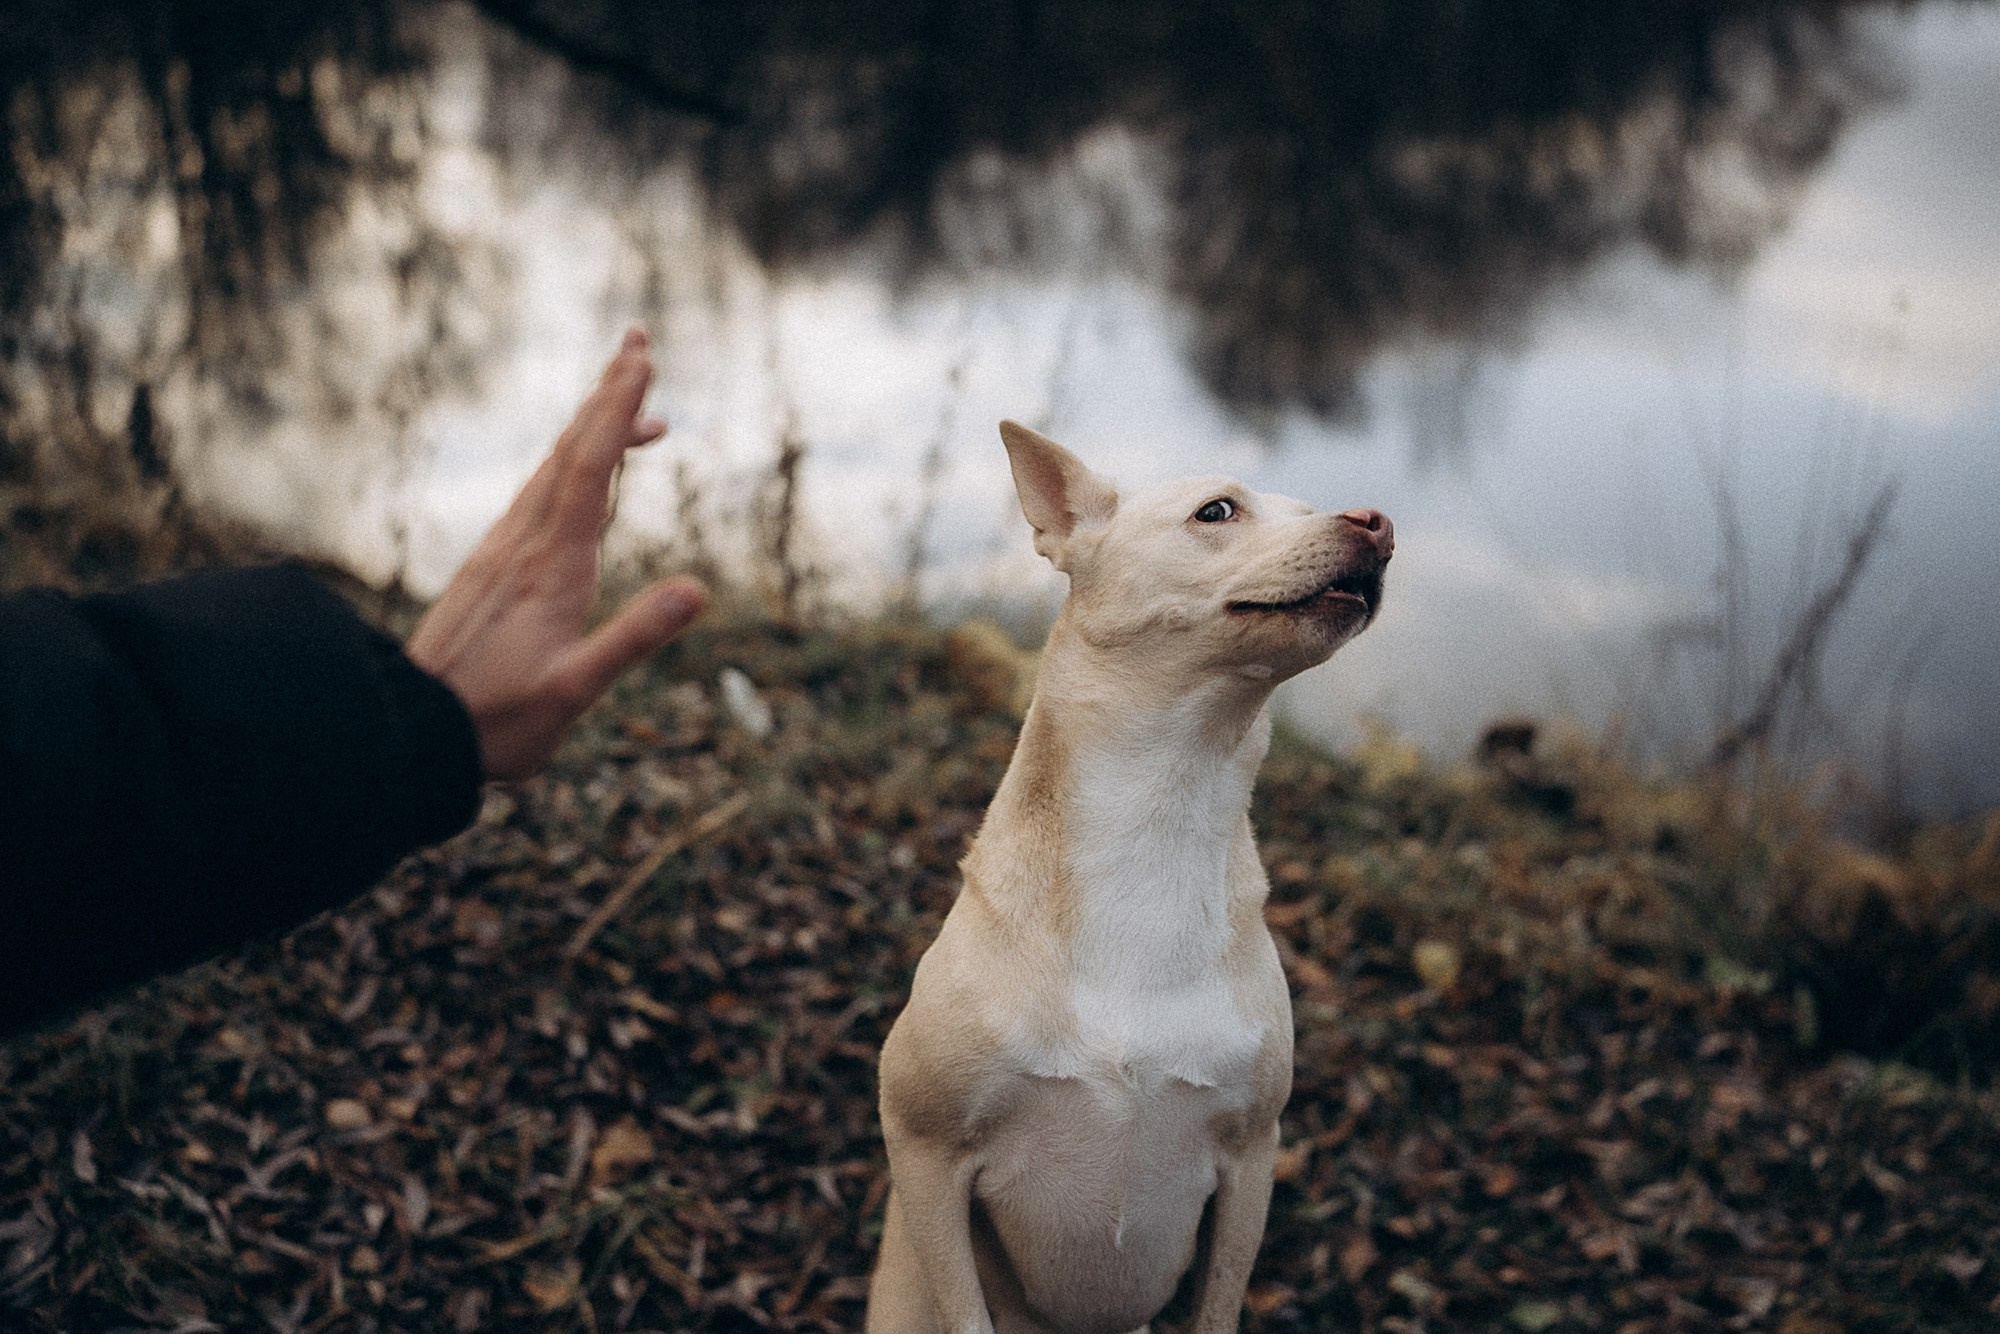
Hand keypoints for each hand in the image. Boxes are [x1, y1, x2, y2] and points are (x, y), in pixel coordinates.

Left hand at [406, 329, 704, 779]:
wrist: (410, 731)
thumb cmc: (497, 721)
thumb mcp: (574, 691)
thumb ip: (633, 637)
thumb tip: (698, 590)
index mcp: (552, 564)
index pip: (590, 468)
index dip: (616, 410)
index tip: (641, 359)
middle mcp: (525, 544)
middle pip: (570, 451)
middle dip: (607, 394)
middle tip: (637, 340)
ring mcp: (503, 552)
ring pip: (552, 470)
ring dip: (591, 427)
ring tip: (625, 398)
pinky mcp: (492, 567)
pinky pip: (538, 496)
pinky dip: (570, 466)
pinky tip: (578, 474)